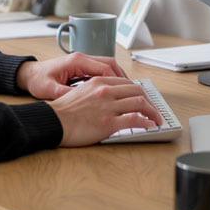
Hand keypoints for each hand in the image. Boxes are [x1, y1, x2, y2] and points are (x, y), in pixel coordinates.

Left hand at [17, 53, 128, 99]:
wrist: (29, 74)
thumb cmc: (38, 80)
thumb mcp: (49, 89)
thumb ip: (65, 94)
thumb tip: (80, 100)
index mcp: (76, 61)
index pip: (103, 67)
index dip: (116, 80)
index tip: (125, 92)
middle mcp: (81, 58)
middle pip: (110, 63)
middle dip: (122, 77)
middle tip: (132, 91)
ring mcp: (82, 61)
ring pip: (107, 65)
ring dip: (118, 77)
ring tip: (127, 91)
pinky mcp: (81, 66)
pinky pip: (101, 69)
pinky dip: (110, 78)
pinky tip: (114, 90)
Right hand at [47, 76, 164, 146]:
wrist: (53, 122)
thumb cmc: (62, 112)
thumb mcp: (80, 93)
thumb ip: (96, 92)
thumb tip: (108, 99)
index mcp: (98, 82)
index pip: (127, 83)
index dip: (139, 92)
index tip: (143, 99)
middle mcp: (105, 91)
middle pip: (137, 90)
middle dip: (150, 101)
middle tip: (154, 110)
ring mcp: (108, 106)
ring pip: (140, 103)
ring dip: (152, 112)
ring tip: (156, 120)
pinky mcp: (108, 122)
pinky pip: (135, 120)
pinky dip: (146, 122)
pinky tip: (150, 126)